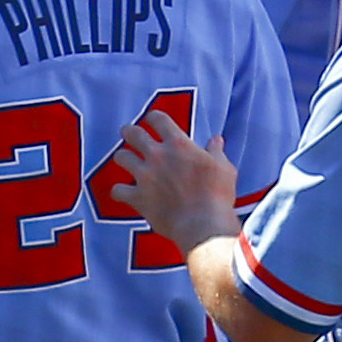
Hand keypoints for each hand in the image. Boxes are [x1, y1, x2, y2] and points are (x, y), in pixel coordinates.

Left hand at [107, 110, 242, 255]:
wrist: (202, 224)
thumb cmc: (217, 194)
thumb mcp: (224, 168)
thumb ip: (216, 152)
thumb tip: (216, 140)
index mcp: (179, 144)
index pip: (158, 119)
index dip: (153, 117)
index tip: (152, 119)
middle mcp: (158, 156)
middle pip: (134, 134)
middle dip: (129, 131)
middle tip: (128, 132)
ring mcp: (145, 176)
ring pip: (121, 157)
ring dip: (123, 156)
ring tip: (125, 159)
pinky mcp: (137, 197)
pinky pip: (118, 190)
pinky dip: (120, 191)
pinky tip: (123, 192)